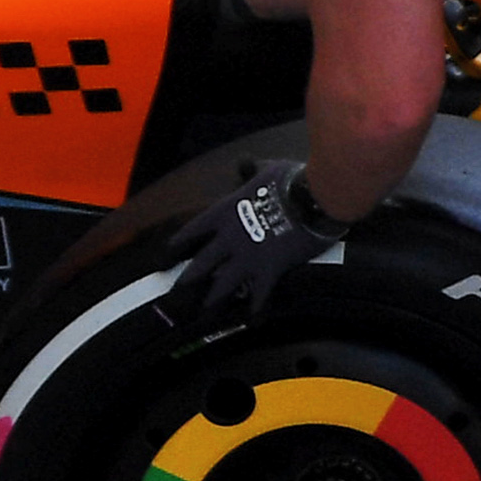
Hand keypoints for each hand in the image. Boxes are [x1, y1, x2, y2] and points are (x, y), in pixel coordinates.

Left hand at [172, 161, 352, 327]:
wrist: (315, 199)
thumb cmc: (292, 180)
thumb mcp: (268, 169)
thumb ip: (251, 169)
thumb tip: (244, 162)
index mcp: (225, 212)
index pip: (193, 231)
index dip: (177, 245)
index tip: (165, 257)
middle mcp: (230, 238)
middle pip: (202, 264)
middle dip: (187, 281)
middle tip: (175, 294)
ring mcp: (249, 256)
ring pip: (223, 284)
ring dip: (212, 301)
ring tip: (204, 314)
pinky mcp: (271, 269)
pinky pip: (260, 293)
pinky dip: (256, 308)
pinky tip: (252, 318)